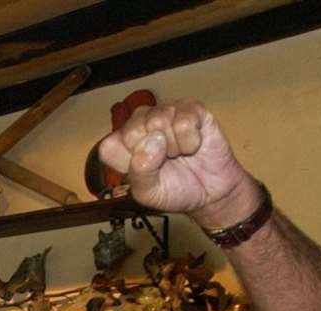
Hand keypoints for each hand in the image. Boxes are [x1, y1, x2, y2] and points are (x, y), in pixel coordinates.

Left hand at [95, 100, 259, 231]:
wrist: (211, 193)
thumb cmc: (175, 190)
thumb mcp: (149, 193)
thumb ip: (140, 172)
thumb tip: (152, 140)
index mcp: (122, 144)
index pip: (109, 147)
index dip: (128, 163)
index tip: (146, 172)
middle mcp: (139, 122)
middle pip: (134, 130)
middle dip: (155, 154)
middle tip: (167, 162)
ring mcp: (165, 111)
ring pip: (160, 120)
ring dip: (175, 147)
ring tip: (180, 153)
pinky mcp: (190, 107)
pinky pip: (185, 120)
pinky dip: (191, 140)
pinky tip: (193, 144)